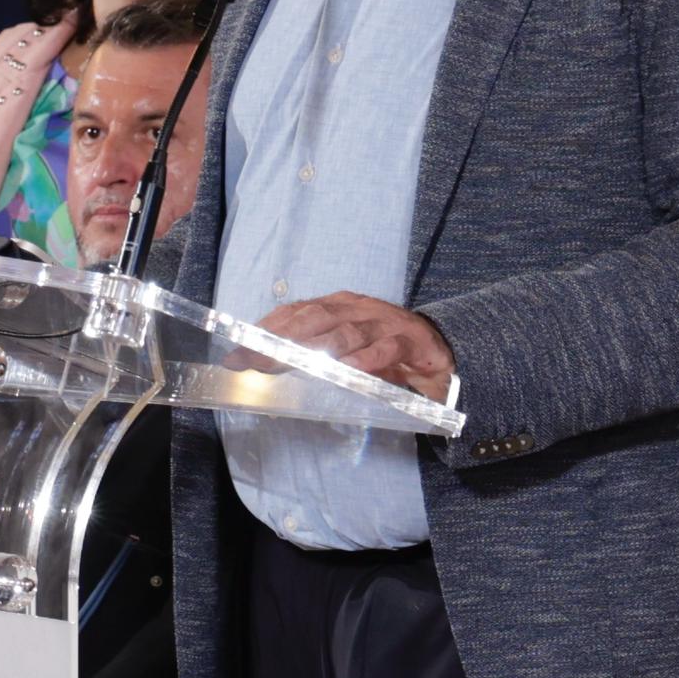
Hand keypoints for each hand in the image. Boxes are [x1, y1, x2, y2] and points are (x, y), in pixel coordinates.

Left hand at [256, 290, 454, 396]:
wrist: (441, 350)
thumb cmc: (385, 350)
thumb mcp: (346, 351)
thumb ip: (314, 355)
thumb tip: (269, 370)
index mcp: (339, 307)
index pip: (296, 313)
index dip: (265, 330)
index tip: (237, 351)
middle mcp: (359, 309)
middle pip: (314, 320)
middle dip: (280, 340)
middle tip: (254, 362)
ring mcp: (386, 323)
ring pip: (347, 331)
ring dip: (316, 350)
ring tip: (289, 365)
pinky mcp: (412, 342)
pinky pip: (387, 348)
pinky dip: (368, 358)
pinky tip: (350, 371)